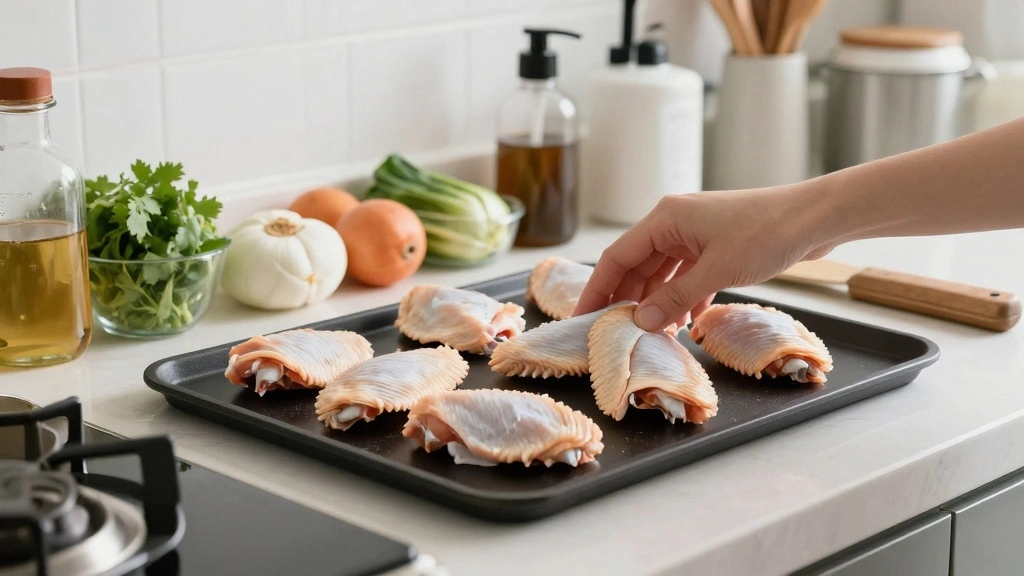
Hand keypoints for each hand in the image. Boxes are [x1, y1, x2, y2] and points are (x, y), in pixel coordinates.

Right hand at [573, 185, 834, 331]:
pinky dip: (682, 298)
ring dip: (656, 303)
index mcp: (665, 219)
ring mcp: (695, 234)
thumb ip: (673, 298)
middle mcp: (674, 223)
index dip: (597, 289)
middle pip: (636, 266)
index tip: (583, 318)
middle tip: (614, 333)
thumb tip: (639, 322)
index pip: (617, 257)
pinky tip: (685, 322)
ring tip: (651, 335)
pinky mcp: (715, 246)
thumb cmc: (767, 233)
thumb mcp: (715, 271)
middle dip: (625, 300)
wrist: (816, 218)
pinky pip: (686, 276)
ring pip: (662, 274)